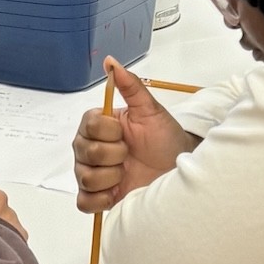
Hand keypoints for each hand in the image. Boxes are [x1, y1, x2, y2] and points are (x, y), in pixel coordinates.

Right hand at [73, 59, 192, 212]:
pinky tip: (117, 192)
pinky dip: (100, 199)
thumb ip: (130, 86)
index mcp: (98, 126)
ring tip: (127, 173)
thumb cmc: (165, 139)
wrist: (179, 170)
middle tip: (130, 155)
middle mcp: (89, 149)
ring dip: (112, 177)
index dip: (109, 132)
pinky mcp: (97, 197)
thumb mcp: (150, 110)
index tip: (126, 133)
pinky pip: (84, 202)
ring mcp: (92, 174)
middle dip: (115, 155)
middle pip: (85, 152)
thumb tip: (110, 62)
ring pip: (85, 177)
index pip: (88, 126)